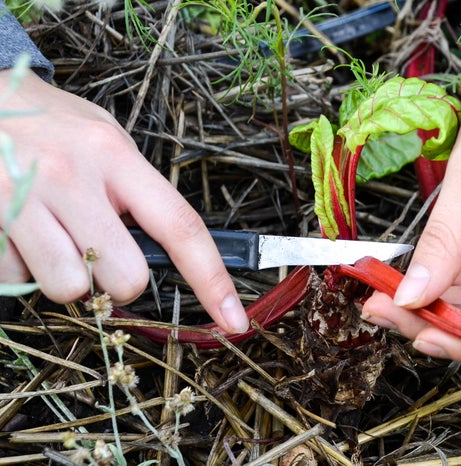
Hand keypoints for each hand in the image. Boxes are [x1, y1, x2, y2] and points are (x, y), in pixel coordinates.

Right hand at [0, 70, 248, 332]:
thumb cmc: (48, 122)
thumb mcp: (103, 136)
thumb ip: (134, 188)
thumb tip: (162, 248)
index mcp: (115, 156)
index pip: (180, 227)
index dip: (212, 279)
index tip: (234, 319)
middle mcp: (73, 178)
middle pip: (126, 277)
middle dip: (118, 279)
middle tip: (96, 249)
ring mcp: (23, 200)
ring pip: (69, 289)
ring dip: (66, 279)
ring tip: (50, 239)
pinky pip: (15, 282)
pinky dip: (19, 269)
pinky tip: (15, 233)